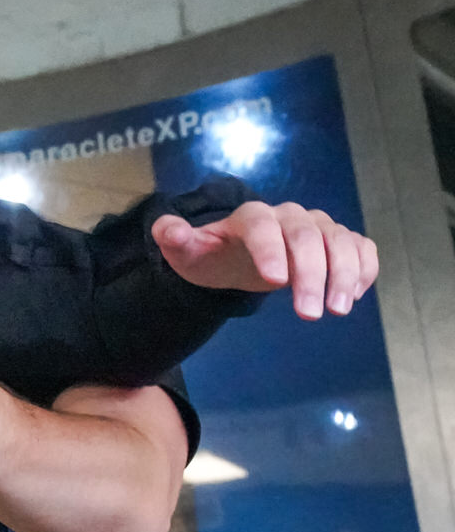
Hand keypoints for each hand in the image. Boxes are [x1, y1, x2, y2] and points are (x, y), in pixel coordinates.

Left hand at [151, 201, 377, 319]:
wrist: (235, 257)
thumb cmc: (213, 256)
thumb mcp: (188, 252)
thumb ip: (175, 240)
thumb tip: (166, 230)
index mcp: (250, 217)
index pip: (260, 225)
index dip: (269, 249)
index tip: (275, 281)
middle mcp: (288, 216)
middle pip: (306, 236)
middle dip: (311, 274)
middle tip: (308, 315)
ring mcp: (317, 227)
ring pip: (340, 240)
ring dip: (344, 273)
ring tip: (338, 310)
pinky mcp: (338, 241)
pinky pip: (361, 247)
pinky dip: (365, 267)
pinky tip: (355, 295)